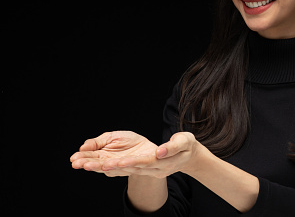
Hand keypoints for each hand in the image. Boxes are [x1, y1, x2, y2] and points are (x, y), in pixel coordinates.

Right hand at [70, 131, 156, 175]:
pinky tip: (111, 163)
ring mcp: (122, 167)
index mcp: (104, 156)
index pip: (91, 158)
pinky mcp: (136, 166)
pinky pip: (128, 165)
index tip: (73, 158)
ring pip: (110, 167)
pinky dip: (120, 165)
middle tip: (77, 163)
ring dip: (99, 166)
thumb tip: (82, 147)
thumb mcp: (112, 137)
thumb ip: (97, 142)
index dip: (82, 158)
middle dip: (87, 163)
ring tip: (89, 165)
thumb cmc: (130, 142)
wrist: (150, 148)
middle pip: (97, 164)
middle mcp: (111, 163)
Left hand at [70, 131, 205, 177]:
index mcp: (161, 163)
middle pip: (126, 168)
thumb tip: (159, 153)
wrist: (190, 156)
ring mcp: (147, 171)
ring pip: (122, 170)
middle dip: (107, 166)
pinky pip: (124, 169)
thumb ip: (172, 147)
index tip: (112, 163)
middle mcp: (152, 170)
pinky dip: (111, 167)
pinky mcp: (143, 168)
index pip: (141, 163)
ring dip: (104, 167)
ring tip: (85, 164)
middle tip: (89, 164)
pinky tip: (97, 165)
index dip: (126, 163)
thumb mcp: (184, 142)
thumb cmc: (187, 146)